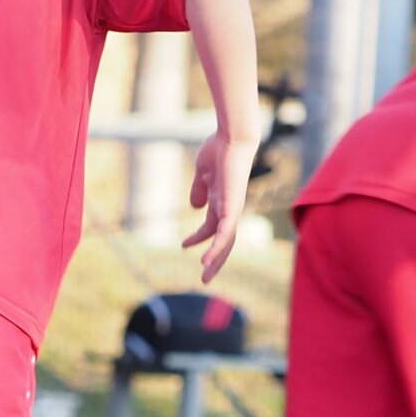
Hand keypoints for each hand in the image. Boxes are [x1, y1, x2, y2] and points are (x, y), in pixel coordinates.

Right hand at [181, 133, 258, 281]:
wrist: (232, 138)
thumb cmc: (218, 150)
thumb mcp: (203, 174)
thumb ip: (200, 190)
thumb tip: (195, 206)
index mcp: (221, 202)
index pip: (211, 228)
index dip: (198, 238)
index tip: (183, 245)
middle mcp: (229, 209)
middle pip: (223, 241)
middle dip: (214, 260)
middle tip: (204, 278)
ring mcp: (232, 209)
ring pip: (225, 242)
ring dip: (215, 260)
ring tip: (205, 276)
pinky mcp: (232, 207)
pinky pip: (225, 233)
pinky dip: (217, 247)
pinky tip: (206, 259)